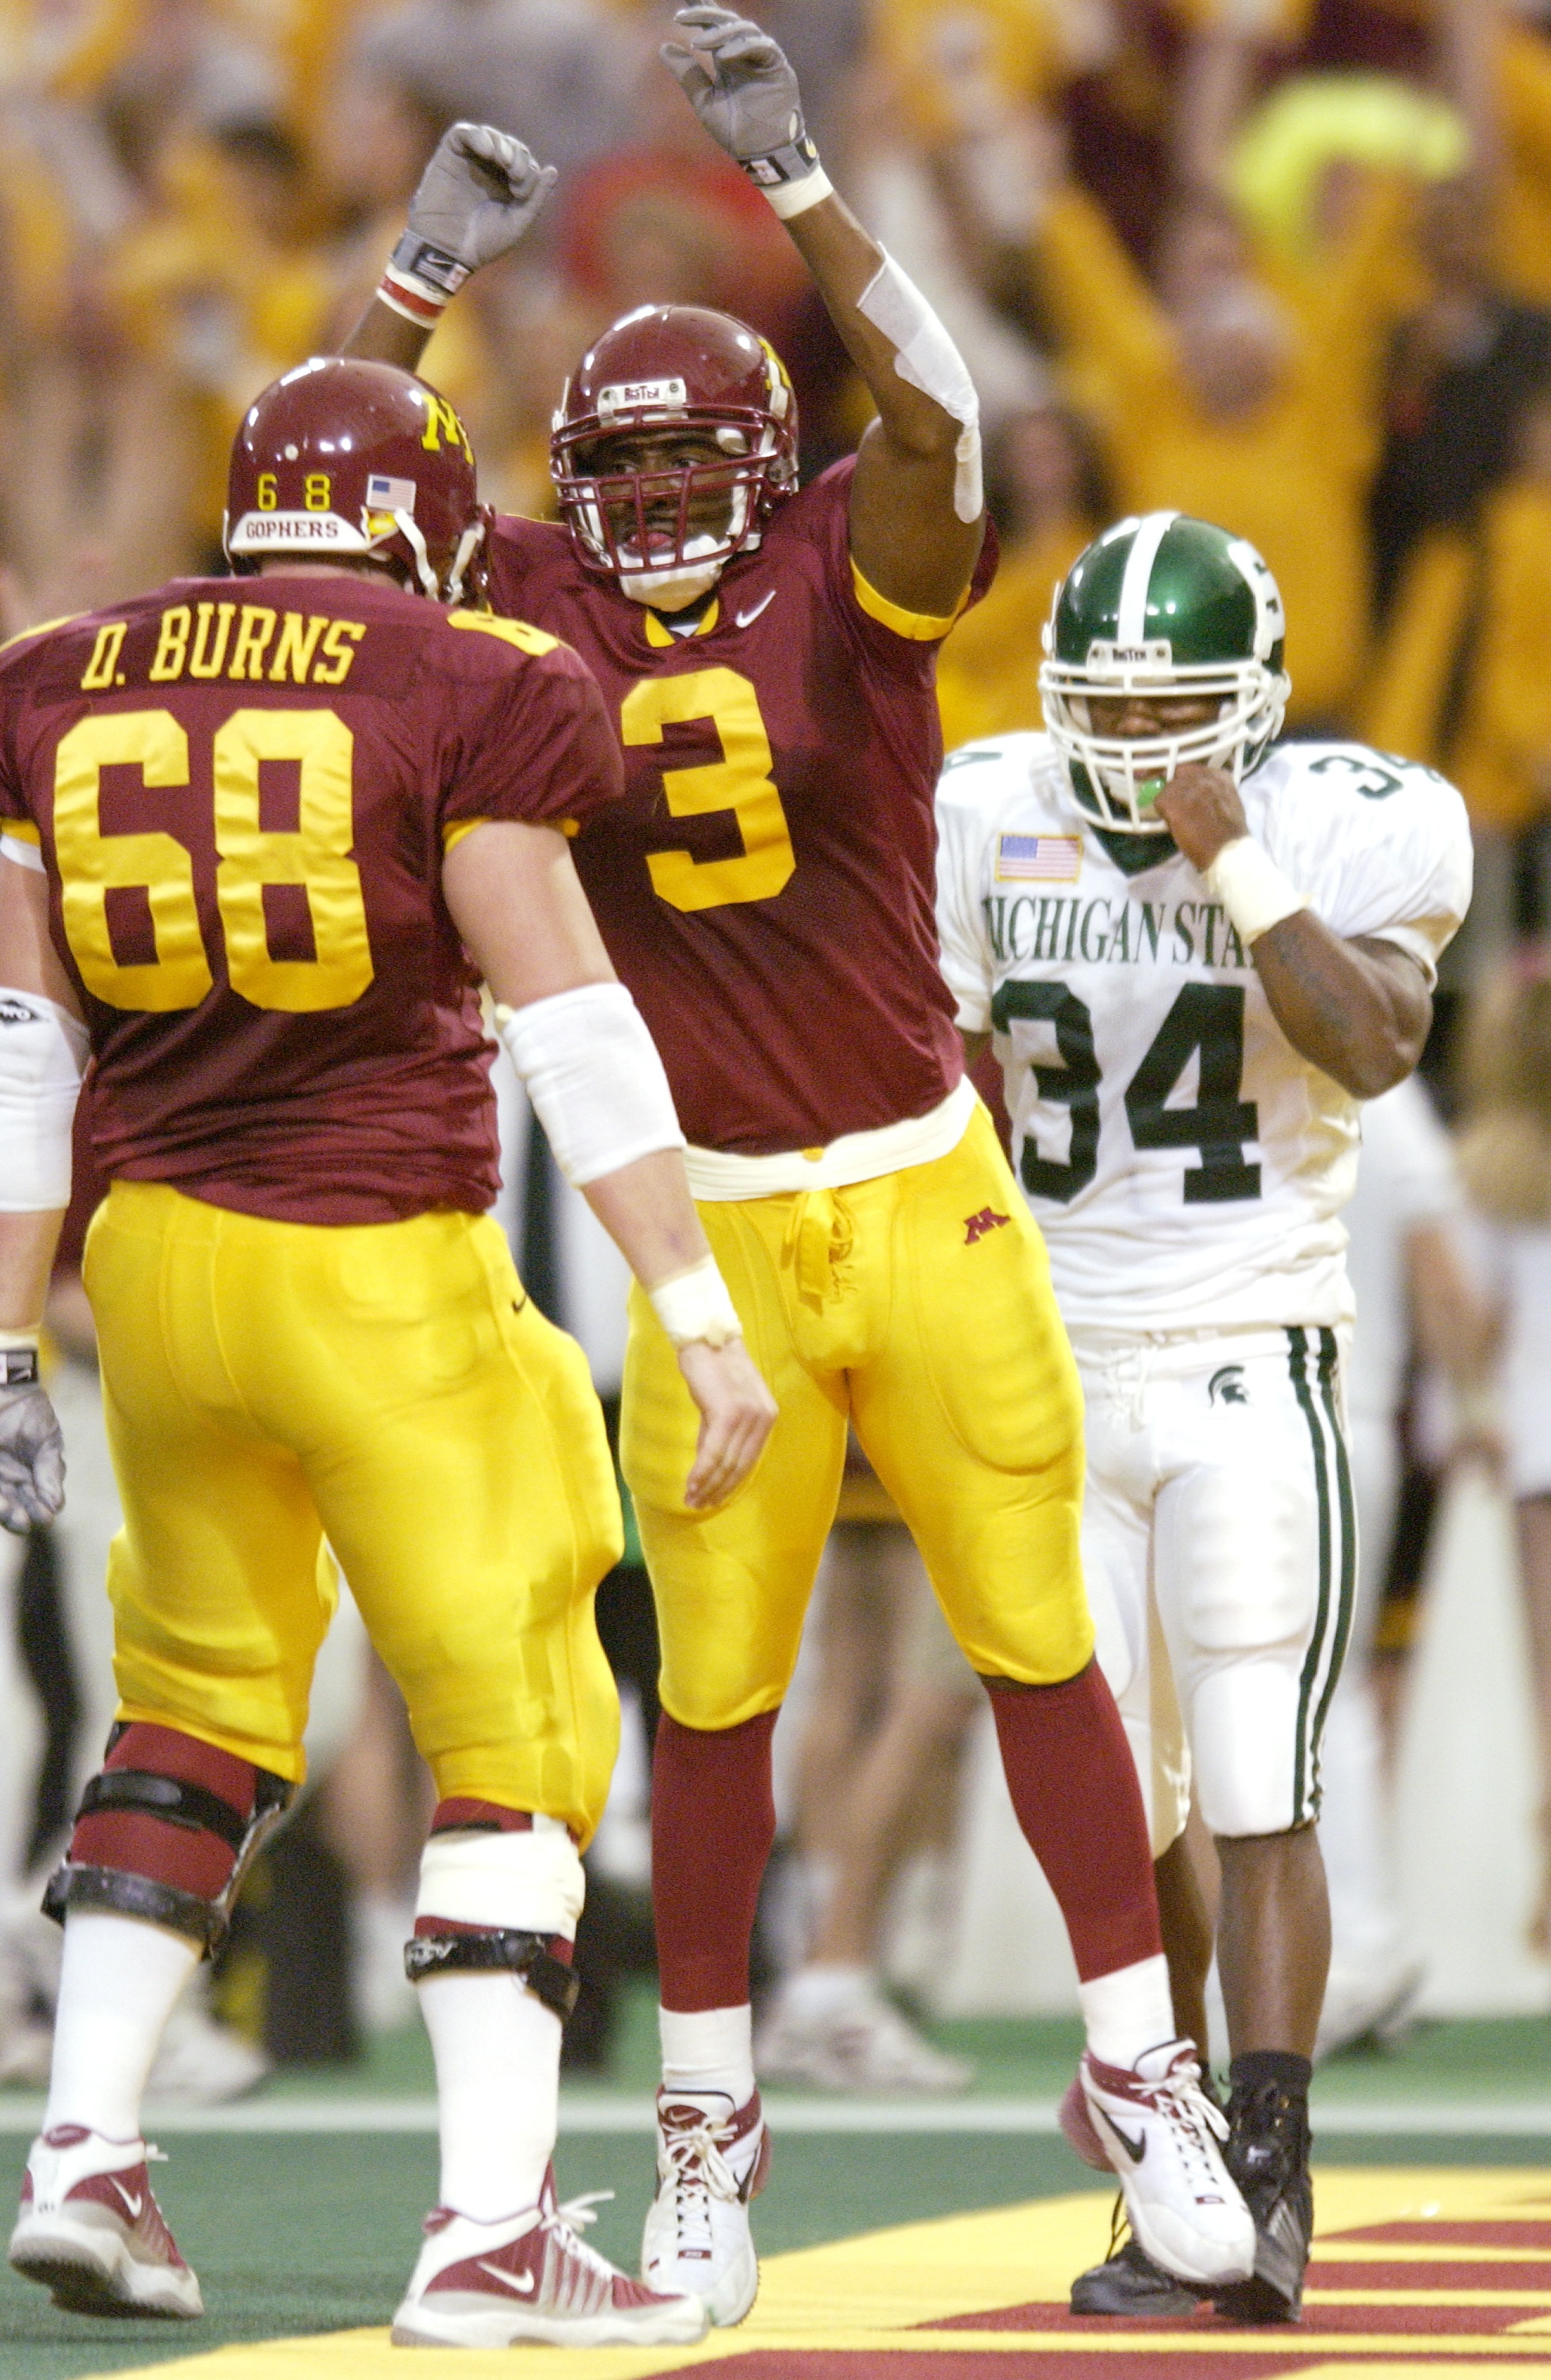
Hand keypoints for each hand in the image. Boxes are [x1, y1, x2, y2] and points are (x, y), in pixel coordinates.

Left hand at [0, 1378, 63, 1532]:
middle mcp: (9, 1481)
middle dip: (21, 1518)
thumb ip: (50, 1471)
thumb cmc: (28, 1411)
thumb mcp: (47, 1440)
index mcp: (30, 1477)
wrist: (4, 1385)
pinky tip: (4, 1503)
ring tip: (15, 1515)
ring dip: (7, 1513)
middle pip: (16, 1509)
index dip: (42, 1511)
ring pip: (1, 1502)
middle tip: (27, 1521)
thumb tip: (57, 1504)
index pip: (37, 1503)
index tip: (47, 1515)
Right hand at [406, 123, 557, 272]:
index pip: (525, 163)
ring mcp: (469, 162)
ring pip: (490, 136)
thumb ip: (536, 197)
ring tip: (504, 161)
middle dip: (518, 156)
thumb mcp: (517, 222)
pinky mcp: (449, 156)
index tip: (521, 193)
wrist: (449, 251)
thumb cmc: (483, 243)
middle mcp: (488, 171)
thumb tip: (552, 170)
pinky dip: (478, 136)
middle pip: (510, 147)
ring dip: (502, 144)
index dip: (528, 171)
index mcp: (506, 186)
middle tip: (516, 174)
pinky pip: (462, 133)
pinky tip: (488, 151)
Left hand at [661, 6, 806, 165]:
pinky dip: (743, 46)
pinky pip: (763, 47)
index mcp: (728, 59)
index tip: (679, 12)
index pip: (714, 28)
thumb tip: (663, 46)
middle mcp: (745, 54)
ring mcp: (762, 59)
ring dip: (721, 33)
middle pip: (728, 23)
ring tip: (700, 43)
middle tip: (684, 17)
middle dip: (707, 15)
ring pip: (745, 30)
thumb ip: (687, 74)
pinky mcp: (778, 67)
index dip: (701, 14)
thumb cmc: (734, 132)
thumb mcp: (704, 100)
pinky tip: (724, 55)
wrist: (759, 154)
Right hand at [675, 1335, 776, 1508]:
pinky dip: (701, 1472)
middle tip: (698, 1505)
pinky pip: (713, 1452)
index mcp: (768, 1416)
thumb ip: (721, 1434)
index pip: (750, 1460)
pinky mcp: (728, 1413)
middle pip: (740, 1466)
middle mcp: (763, 1417)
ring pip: (726, 1463)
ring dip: (707, 1485)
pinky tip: (691, 1484)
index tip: (713, 1499)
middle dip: (718, 1490)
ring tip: (691, 1499)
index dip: (730, 1483)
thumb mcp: (723, 1405)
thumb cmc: (712, 1369)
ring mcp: (748, 1415)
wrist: (705, 1337)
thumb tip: (709, 1465)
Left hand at [1153, 763, 1248, 872]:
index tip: (1185, 793)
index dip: (1186, 781)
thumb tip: (1200, 795)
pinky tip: (1173, 824)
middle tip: (1180, 806)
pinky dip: (1163, 813)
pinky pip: (1159, 801)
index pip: (1194, 770)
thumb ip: (1215, 793)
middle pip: (1179, 775)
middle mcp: (1202, 776)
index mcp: (1219, 776)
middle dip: (1177, 790)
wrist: (1226, 850)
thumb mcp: (1229, 803)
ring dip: (1170, 802)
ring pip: (1168, 788)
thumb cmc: (1230, 834)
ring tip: (1179, 818)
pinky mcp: (1172, 802)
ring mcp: (1187, 787)